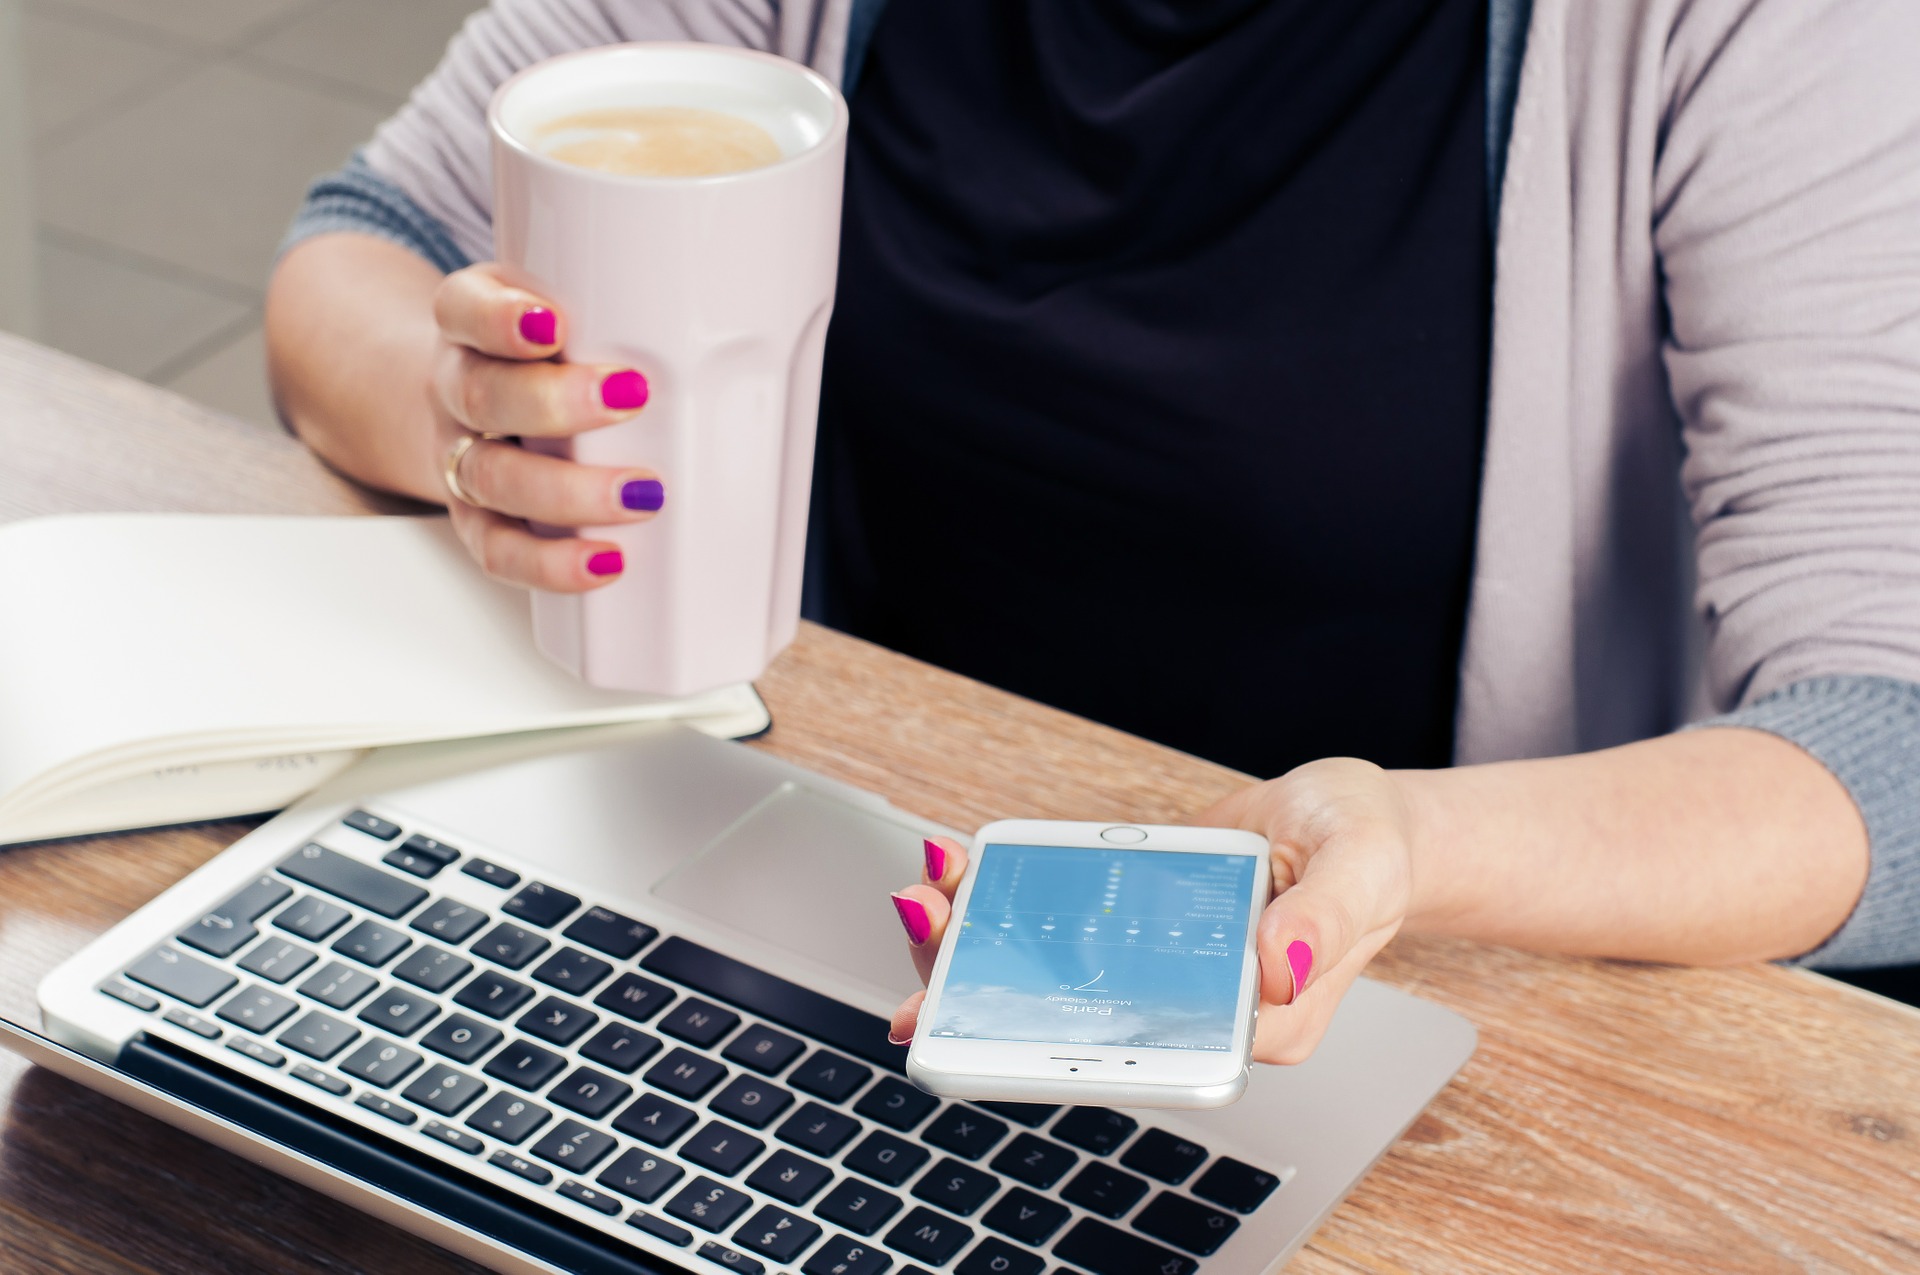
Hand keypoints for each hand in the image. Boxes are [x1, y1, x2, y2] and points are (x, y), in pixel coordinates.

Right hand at [430, 263, 661, 590]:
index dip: (500, 320)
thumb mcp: (567, 306)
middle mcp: (458, 388)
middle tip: (629, 398)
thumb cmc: (543, 354)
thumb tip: (736, 313)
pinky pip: (499, 549)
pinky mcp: (476, 520)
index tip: (553, 325)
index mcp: (471, 323)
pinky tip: (603, 562)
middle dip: (556, 403)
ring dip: (568, 492)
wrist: (475, 402)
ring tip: (638, 495)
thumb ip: (618, 305)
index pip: (464, 309)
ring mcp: (462, 458)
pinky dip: (550, 563)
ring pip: (494, 479)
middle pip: (485, 396)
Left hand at [885, 759, 1415, 1064]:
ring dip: (984, 939)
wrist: (1357, 817)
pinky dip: (1013, 902)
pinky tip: (967, 876)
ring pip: (1059, 973)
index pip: (1144, 1050)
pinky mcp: (1140, 926)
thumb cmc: (1369, 846)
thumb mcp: (1360, 866)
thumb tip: (1275, 963)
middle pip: (1079, 1019)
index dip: (1055, 1043)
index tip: (984, 1013)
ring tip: (927, 896)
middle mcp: (1199, 1008)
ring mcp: (1164, 969)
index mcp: (1254, 1024)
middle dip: (987, 982)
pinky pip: (1068, 924)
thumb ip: (1324, 917)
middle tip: (927, 921)